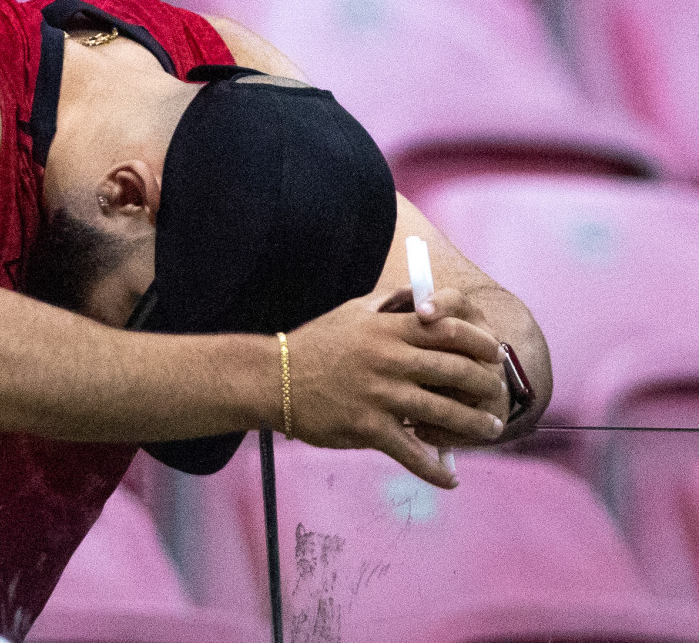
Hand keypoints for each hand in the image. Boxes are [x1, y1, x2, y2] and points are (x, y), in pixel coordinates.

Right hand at [285, 288, 505, 488]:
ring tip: (489, 430)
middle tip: (498, 397)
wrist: (274, 378)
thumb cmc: (315, 344)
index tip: (495, 355)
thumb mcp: (353, 311)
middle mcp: (389, 359)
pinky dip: (434, 469)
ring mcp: (380, 395)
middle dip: (487, 387)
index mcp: (388, 329)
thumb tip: (424, 295)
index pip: (449, 330)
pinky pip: (410, 452)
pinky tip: (450, 478)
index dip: (479, 343)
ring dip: (474, 426)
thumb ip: (390, 302)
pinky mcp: (367, 428)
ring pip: (442, 413)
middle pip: (455, 371)